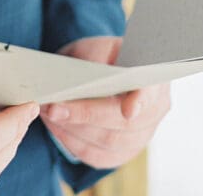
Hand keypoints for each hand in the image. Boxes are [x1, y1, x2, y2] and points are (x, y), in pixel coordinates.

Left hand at [40, 36, 169, 169]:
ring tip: (48, 113)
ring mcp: (141, 137)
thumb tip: (82, 79)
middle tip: (53, 107)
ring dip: (74, 130)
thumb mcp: (101, 46)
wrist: (105, 68)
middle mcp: (154, 113)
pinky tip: (56, 126)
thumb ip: (97, 58)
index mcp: (154, 81)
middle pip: (124, 125)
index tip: (128, 111)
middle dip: (85, 116)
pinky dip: (73, 143)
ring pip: (108, 143)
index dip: (141, 102)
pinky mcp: (122, 153)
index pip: (152, 93)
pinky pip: (97, 156)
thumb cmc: (105, 55)